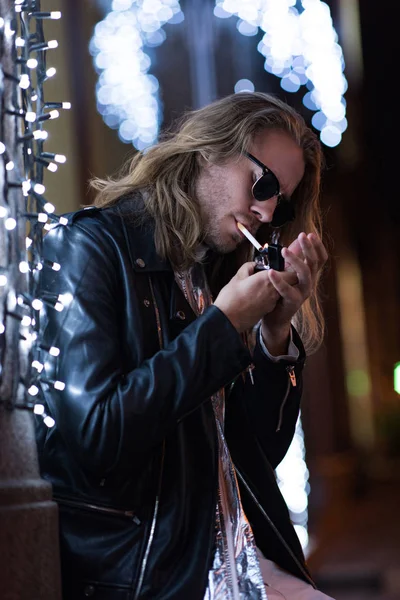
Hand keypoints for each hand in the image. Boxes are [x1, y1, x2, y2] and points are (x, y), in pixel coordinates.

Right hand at [214, 262, 296, 332]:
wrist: (228, 319)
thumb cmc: (231, 298)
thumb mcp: (237, 277)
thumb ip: (248, 267)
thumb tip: (253, 265)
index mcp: (267, 279)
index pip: (291, 272)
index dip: (289, 268)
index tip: (281, 264)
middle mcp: (273, 290)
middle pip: (290, 282)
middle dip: (284, 276)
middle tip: (274, 272)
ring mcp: (272, 301)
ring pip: (282, 290)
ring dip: (277, 285)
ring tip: (264, 282)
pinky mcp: (268, 309)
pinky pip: (274, 298)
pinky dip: (270, 294)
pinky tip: (258, 293)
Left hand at [261, 232, 327, 351]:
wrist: (276, 317)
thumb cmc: (281, 292)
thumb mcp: (288, 273)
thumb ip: (292, 259)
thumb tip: (296, 240)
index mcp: (309, 275)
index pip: (320, 258)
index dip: (318, 246)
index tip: (311, 234)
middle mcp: (309, 283)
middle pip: (314, 263)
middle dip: (308, 248)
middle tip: (302, 235)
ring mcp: (303, 293)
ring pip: (304, 274)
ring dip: (295, 260)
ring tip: (283, 251)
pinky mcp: (293, 302)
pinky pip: (286, 290)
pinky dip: (278, 280)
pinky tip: (270, 272)